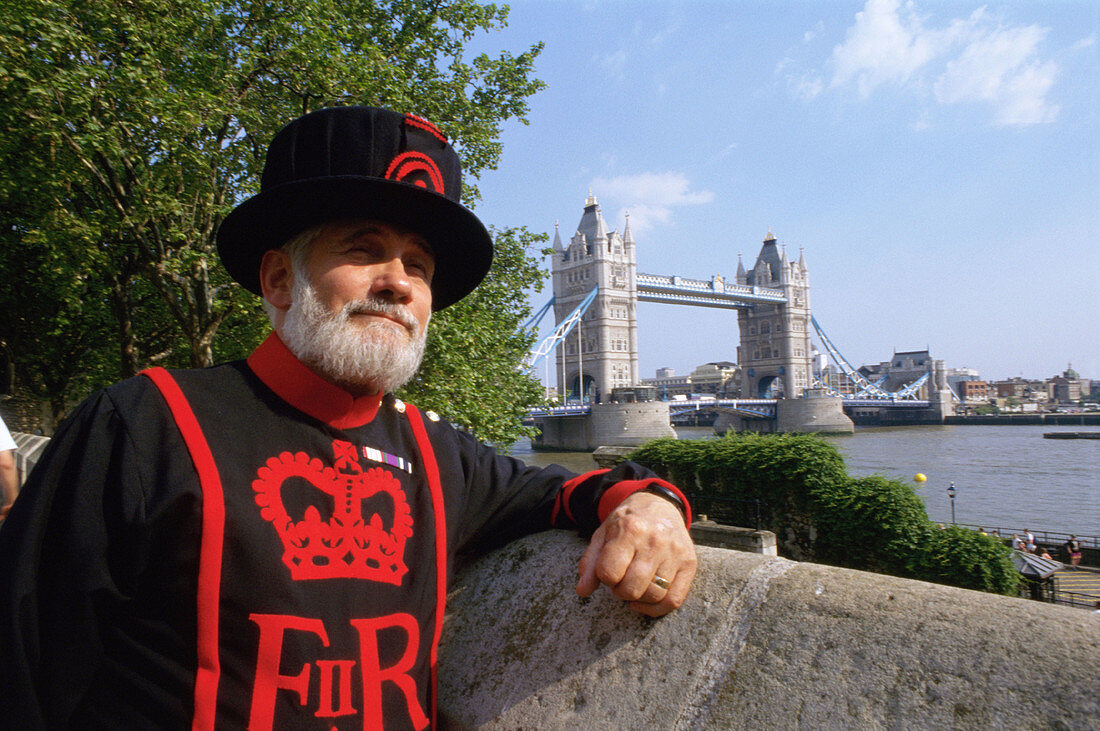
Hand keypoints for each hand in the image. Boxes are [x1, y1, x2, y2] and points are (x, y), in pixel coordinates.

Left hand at [576, 491, 696, 616]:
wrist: (659, 504)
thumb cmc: (627, 522)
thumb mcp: (603, 534)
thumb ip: (590, 562)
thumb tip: (582, 592)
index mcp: (630, 530)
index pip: (609, 572)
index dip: (604, 577)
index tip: (608, 570)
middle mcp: (655, 541)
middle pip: (631, 588)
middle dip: (619, 590)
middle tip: (621, 579)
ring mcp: (675, 553)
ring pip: (653, 596)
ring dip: (638, 598)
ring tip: (635, 583)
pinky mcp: (689, 563)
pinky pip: (674, 600)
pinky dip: (657, 608)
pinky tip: (646, 599)